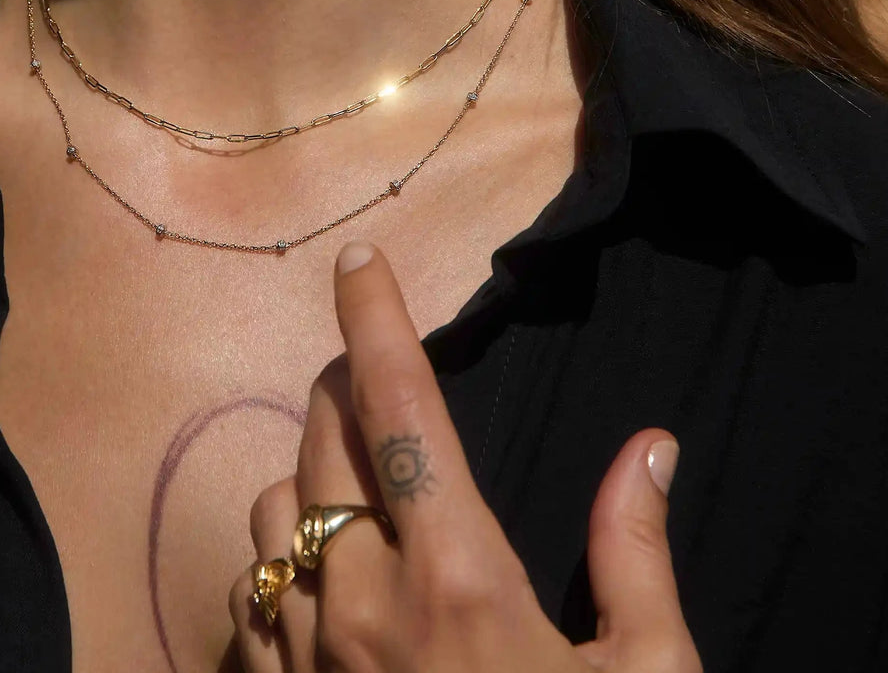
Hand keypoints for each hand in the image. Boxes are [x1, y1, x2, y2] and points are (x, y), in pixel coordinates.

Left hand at [228, 241, 701, 672]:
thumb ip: (635, 555)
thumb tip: (651, 449)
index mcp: (459, 581)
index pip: (400, 409)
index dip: (376, 321)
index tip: (359, 263)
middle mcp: (363, 606)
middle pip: (321, 441)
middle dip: (340, 391)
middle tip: (372, 389)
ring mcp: (304, 661)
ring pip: (271, 515)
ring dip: (306, 484)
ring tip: (353, 500)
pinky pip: (245, 602)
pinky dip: (274, 574)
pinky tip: (316, 593)